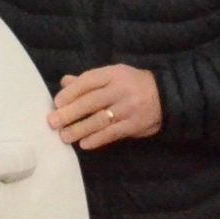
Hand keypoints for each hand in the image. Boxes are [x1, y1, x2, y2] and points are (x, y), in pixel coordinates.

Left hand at [46, 64, 162, 148]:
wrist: (166, 96)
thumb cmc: (132, 84)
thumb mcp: (113, 75)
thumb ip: (89, 80)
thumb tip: (64, 82)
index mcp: (113, 74)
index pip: (88, 81)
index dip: (71, 92)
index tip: (57, 102)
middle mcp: (120, 90)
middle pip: (91, 101)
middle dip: (70, 113)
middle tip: (53, 122)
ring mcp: (128, 108)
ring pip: (100, 120)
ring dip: (80, 129)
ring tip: (64, 136)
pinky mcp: (134, 125)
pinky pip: (113, 133)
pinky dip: (97, 139)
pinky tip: (84, 144)